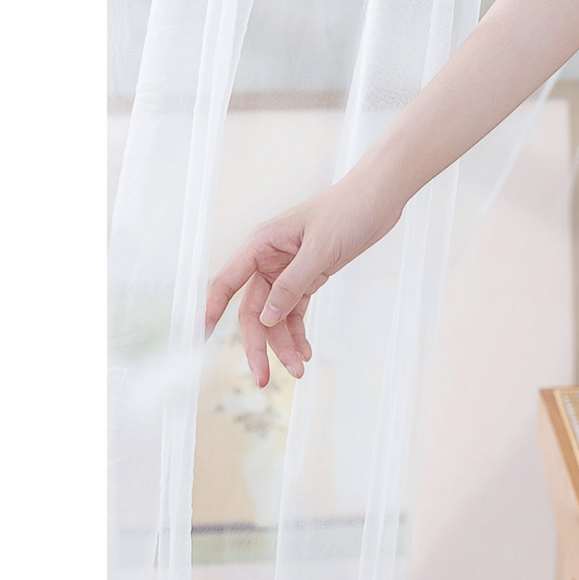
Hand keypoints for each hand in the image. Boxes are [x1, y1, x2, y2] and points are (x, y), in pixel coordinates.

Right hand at [203, 176, 401, 386]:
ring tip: (300, 370)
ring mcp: (287, 270)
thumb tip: (266, 318)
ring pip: (275, 316)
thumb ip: (292, 284)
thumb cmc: (348, 212)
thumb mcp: (320, 250)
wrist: (378, 199)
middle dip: (258, 346)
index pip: (226, 283)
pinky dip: (299, 332)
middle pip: (253, 310)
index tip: (200, 338)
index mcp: (261, 244)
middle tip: (263, 380)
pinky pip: (295, 311)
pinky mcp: (308, 277)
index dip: (211, 311)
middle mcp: (268, 259)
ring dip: (284, 345)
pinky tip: (307, 352)